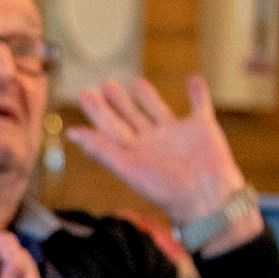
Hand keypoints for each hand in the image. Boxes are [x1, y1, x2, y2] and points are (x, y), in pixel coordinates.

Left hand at [68, 75, 257, 242]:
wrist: (207, 198)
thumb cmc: (165, 189)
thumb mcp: (128, 168)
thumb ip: (102, 149)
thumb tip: (71, 133)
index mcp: (134, 151)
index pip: (110, 127)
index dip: (97, 111)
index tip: (85, 93)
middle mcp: (153, 142)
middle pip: (132, 117)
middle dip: (119, 102)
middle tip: (106, 84)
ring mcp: (178, 134)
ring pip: (159, 110)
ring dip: (149, 97)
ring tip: (137, 82)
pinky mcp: (203, 128)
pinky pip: (200, 106)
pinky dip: (198, 93)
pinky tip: (194, 78)